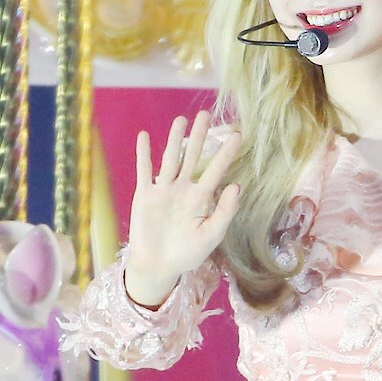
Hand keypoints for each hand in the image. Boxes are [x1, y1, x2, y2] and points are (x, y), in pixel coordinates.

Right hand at [125, 113, 240, 307]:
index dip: (226, 154)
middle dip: (199, 137)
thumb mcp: (211, 235)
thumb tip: (236, 186)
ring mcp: (163, 190)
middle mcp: (183, 189)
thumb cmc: (187, 253)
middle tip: (206, 114)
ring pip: (170, 159)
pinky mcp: (144, 195)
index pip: (216, 171)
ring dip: (174, 140)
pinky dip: (143, 155)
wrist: (159, 267)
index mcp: (201, 199)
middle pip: (192, 157)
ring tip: (180, 119)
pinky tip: (144, 136)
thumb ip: (224, 212)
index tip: (238, 135)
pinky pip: (144, 172)